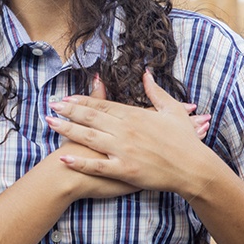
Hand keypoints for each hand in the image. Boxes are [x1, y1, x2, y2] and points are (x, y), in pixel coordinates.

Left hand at [45, 71, 213, 194]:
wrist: (194, 168)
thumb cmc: (186, 140)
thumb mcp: (173, 110)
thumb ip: (156, 92)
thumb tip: (146, 74)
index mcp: (135, 115)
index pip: (103, 104)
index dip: (82, 101)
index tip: (67, 98)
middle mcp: (125, 130)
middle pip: (91, 117)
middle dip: (68, 111)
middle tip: (51, 106)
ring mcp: (123, 150)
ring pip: (89, 137)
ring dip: (67, 130)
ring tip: (50, 124)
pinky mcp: (124, 170)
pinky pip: (97, 165)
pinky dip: (79, 161)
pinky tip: (64, 157)